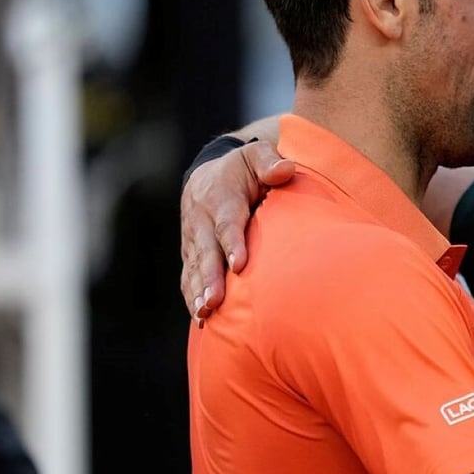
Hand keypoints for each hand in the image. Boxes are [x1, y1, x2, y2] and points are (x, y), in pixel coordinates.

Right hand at [180, 141, 292, 322]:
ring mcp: (192, 238)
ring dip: (198, 291)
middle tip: (214, 301)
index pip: (227, 222)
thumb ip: (269, 161)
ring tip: (204, 313)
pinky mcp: (190, 252)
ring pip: (193, 267)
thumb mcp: (256, 156)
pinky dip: (191, 295)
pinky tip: (200, 318)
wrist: (208, 174)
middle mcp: (201, 219)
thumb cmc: (243, 168)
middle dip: (210, 277)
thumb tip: (286, 169)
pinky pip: (188, 275)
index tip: (240, 265)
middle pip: (206, 251)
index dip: (232, 243)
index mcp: (220, 196)